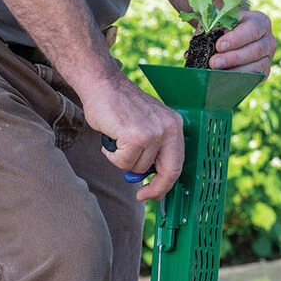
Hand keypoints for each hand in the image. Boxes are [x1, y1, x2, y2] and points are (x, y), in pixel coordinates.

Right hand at [80, 74, 183, 201]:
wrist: (102, 85)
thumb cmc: (119, 106)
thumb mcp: (146, 125)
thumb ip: (152, 149)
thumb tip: (148, 178)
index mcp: (174, 125)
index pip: (177, 163)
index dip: (166, 184)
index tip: (155, 193)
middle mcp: (168, 128)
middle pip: (168, 172)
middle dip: (155, 188)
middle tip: (142, 196)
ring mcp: (153, 133)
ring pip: (138, 168)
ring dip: (123, 160)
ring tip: (118, 140)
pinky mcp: (136, 137)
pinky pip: (124, 162)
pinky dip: (113, 155)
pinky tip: (111, 138)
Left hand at [209, 9, 276, 78]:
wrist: (227, 39)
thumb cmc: (223, 28)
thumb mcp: (219, 21)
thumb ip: (215, 25)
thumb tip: (204, 38)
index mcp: (260, 22)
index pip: (253, 29)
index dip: (236, 38)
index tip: (219, 46)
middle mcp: (268, 40)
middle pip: (255, 50)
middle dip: (232, 58)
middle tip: (214, 62)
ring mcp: (267, 58)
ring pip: (256, 67)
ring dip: (235, 71)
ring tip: (216, 73)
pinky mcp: (263, 73)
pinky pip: (254, 79)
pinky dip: (239, 81)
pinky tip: (223, 81)